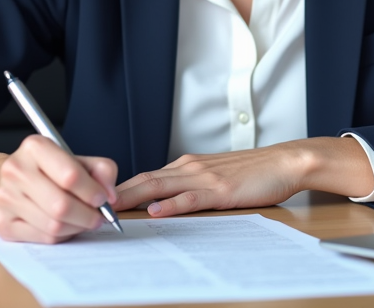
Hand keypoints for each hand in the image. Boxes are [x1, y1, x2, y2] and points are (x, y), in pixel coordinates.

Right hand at [0, 135, 118, 243]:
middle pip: (61, 205)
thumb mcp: (76, 159)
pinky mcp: (3, 224)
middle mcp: (16, 170)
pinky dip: (62, 236)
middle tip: (99, 217)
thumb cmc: (48, 171)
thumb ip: (101, 170)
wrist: (8, 181)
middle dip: (88, 216)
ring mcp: (6, 198)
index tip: (104, 199)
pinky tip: (66, 226)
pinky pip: (44, 238)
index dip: (92, 192)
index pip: (70, 175)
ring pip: (53, 226)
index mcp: (35, 147)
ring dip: (77, 227)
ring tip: (83, 220)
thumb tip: (110, 196)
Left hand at [115, 138, 373, 217]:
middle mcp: (189, 167)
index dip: (121, 188)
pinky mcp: (220, 189)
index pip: (147, 177)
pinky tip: (158, 211)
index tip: (98, 198)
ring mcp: (204, 177)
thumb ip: (189, 186)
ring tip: (110, 207)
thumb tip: (163, 200)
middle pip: (144, 180)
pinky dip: (172, 204)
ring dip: (134, 197)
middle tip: (89, 201)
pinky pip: (191, 198)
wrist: (284, 161)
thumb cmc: (253, 172)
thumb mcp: (214, 176)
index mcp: (187, 165)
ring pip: (160, 186)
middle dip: (116, 191)